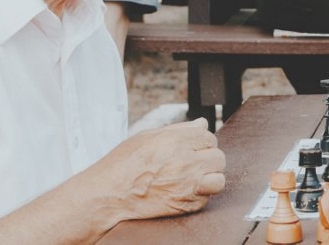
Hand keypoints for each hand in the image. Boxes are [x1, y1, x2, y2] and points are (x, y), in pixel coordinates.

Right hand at [83, 118, 226, 220]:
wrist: (109, 195)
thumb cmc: (123, 164)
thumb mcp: (147, 137)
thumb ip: (179, 130)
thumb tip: (202, 123)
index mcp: (176, 141)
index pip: (208, 136)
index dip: (200, 142)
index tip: (191, 148)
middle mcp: (185, 162)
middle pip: (218, 156)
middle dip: (208, 158)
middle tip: (192, 163)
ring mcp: (188, 185)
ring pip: (219, 177)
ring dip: (210, 177)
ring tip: (195, 178)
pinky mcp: (186, 204)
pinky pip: (208, 198)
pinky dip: (201, 195)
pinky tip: (186, 191)